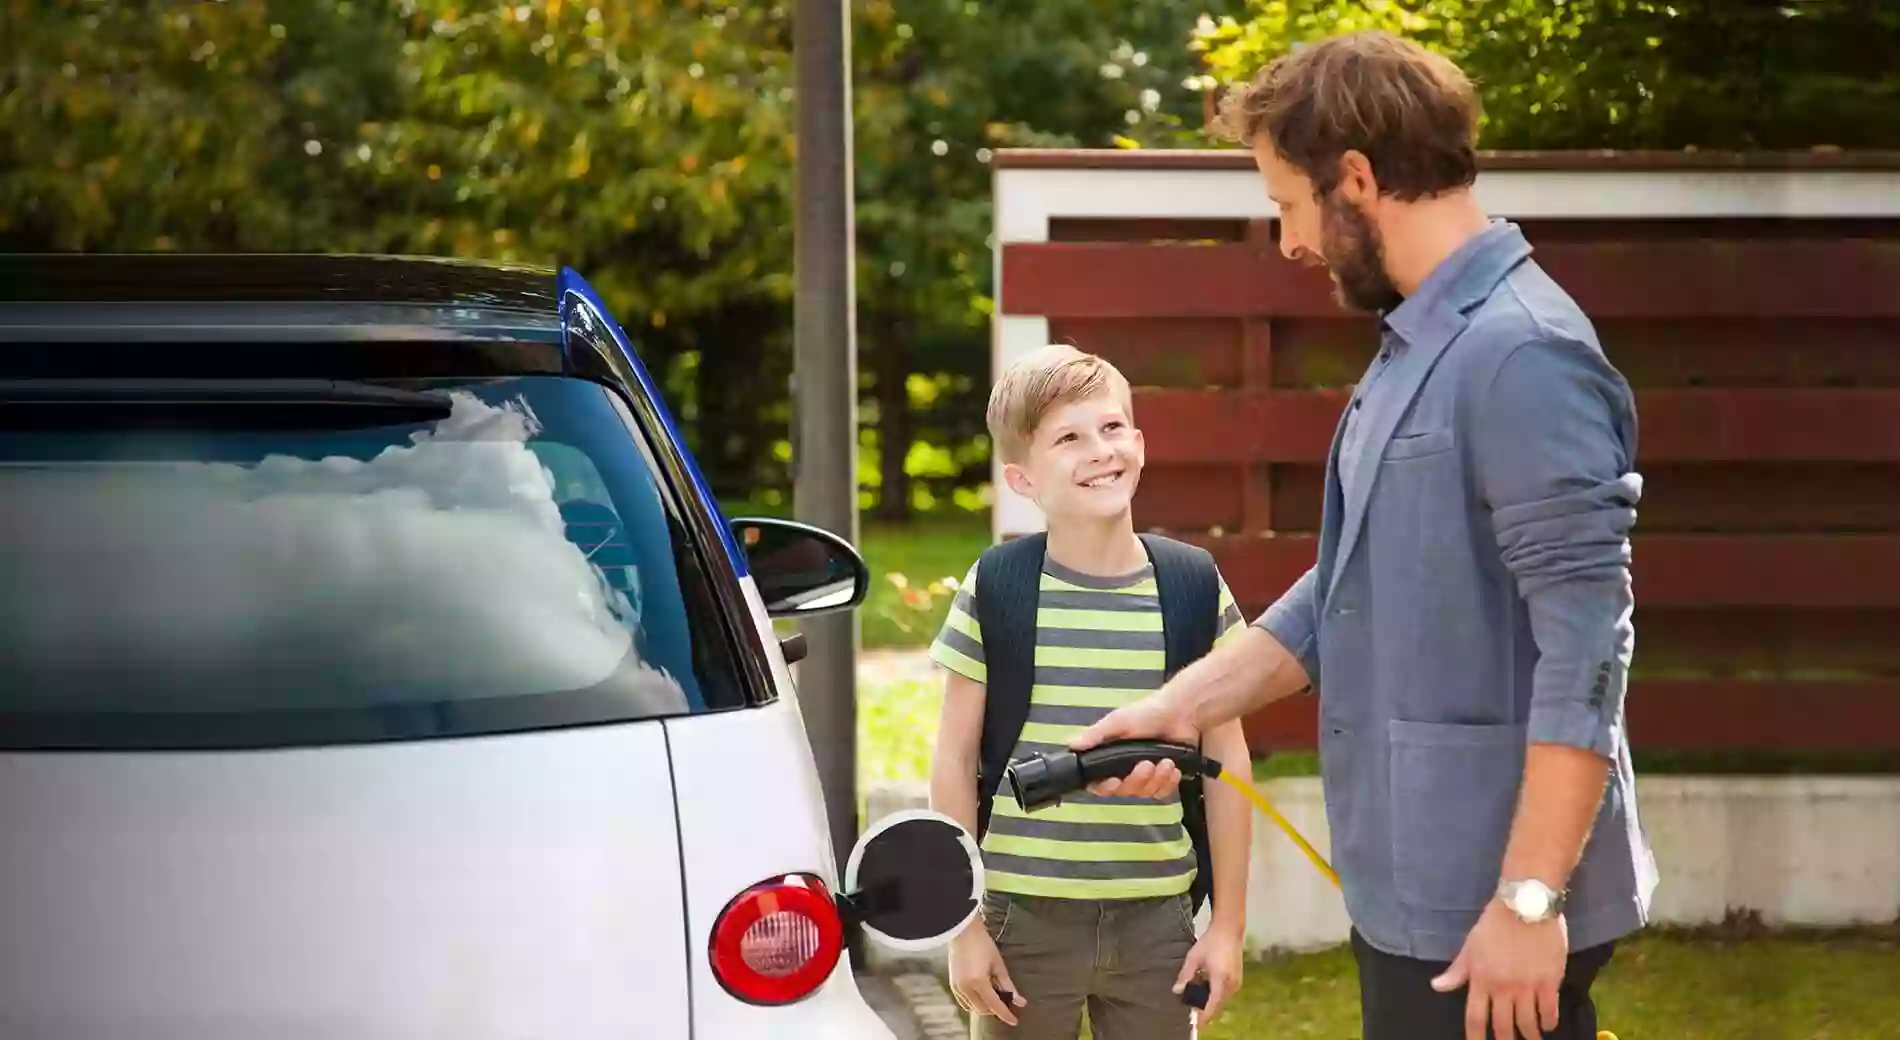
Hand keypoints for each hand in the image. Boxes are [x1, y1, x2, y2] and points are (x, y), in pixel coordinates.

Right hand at [948, 926, 1024, 1025]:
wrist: (962, 930)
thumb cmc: (982, 943)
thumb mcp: (998, 964)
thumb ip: (1008, 984)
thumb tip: (1018, 1000)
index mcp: (978, 981)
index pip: (994, 1005)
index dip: (1005, 1014)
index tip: (1014, 1020)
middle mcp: (965, 987)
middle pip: (982, 1009)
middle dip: (995, 1010)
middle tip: (1005, 1003)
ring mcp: (957, 986)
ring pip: (972, 1007)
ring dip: (984, 1006)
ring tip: (994, 996)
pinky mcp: (952, 984)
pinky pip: (963, 1002)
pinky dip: (974, 1002)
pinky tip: (981, 995)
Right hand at [1065, 688, 1198, 798]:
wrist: (1181, 712)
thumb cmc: (1148, 713)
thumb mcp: (1118, 721)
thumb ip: (1095, 735)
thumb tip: (1071, 745)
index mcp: (1110, 757)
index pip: (1099, 783)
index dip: (1105, 787)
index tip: (1114, 781)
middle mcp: (1125, 769)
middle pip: (1124, 791)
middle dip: (1137, 779)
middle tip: (1147, 764)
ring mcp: (1145, 776)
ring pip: (1144, 793)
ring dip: (1156, 779)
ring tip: (1166, 761)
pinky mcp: (1163, 779)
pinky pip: (1162, 793)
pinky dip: (1168, 782)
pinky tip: (1172, 767)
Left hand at [1175, 925, 1243, 1026]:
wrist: (1229, 930)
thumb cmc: (1210, 942)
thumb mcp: (1194, 957)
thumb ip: (1185, 975)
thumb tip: (1176, 990)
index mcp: (1221, 980)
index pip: (1212, 1005)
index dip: (1203, 1016)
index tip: (1195, 1023)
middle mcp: (1231, 984)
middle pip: (1218, 1005)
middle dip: (1206, 1010)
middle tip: (1191, 1009)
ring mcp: (1237, 983)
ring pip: (1222, 1000)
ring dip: (1211, 1002)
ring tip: (1196, 997)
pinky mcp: (1238, 980)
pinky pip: (1226, 994)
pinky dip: (1216, 995)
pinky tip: (1206, 988)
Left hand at [1431, 899, 1569, 1039]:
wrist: (1527, 904)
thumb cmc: (1495, 923)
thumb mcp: (1471, 945)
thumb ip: (1457, 970)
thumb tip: (1437, 986)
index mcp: (1481, 979)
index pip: (1475, 1016)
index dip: (1475, 1036)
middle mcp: (1503, 988)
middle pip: (1503, 1026)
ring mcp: (1527, 986)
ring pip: (1527, 1023)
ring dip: (1530, 1035)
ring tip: (1532, 1039)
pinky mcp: (1550, 982)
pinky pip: (1549, 1010)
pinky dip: (1549, 1022)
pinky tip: (1548, 1025)